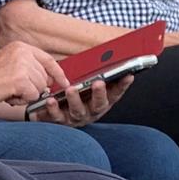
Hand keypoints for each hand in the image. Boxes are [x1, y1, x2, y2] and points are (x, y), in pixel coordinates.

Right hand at [0, 42, 67, 114]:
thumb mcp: (7, 65)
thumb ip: (27, 69)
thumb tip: (47, 83)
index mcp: (20, 46)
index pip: (47, 59)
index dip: (57, 73)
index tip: (64, 82)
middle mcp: (23, 52)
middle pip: (44, 77)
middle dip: (32, 89)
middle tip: (11, 89)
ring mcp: (22, 64)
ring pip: (39, 88)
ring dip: (25, 96)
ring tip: (7, 91)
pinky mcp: (20, 79)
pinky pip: (33, 96)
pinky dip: (20, 101)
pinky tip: (6, 96)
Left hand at [12, 72, 132, 126]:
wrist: (54, 114)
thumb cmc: (76, 95)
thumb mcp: (89, 85)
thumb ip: (98, 75)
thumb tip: (112, 58)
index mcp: (101, 102)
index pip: (116, 93)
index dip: (123, 85)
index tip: (128, 75)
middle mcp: (91, 112)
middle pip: (98, 104)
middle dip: (99, 93)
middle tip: (98, 83)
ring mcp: (75, 118)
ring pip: (77, 111)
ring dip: (75, 100)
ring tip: (71, 89)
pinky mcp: (59, 121)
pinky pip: (55, 117)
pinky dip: (52, 109)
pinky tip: (50, 100)